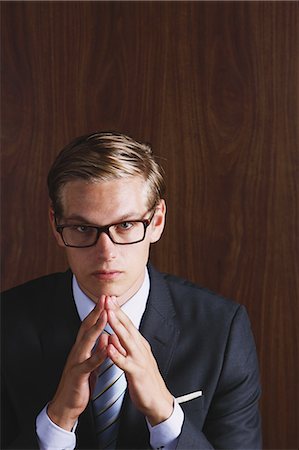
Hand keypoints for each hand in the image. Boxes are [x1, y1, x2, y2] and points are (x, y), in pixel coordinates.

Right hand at [48, 295, 108, 430]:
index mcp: (82, 348)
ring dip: (97, 327)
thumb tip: (105, 335)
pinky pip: (89, 364)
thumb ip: (96, 348)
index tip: (106, 297)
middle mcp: (78, 351)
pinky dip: (97, 355)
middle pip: (87, 327)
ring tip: (106, 315)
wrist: (65, 405)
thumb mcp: (90, 363)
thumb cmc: (79, 382)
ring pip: (87, 341)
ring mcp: (76, 362)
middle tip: (104, 297)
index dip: (98, 310)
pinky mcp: (78, 375)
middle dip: (96, 311)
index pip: (90, 325)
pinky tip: (105, 347)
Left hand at [105, 296, 173, 425]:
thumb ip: (122, 346)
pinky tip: (109, 347)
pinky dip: (117, 354)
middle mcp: (140, 348)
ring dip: (117, 326)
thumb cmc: (143, 379)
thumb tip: (112, 335)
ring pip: (126, 340)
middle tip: (108, 298)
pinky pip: (125, 363)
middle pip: (127, 327)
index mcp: (138, 344)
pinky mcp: (137, 373)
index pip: (126, 323)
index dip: (117, 310)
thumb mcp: (132, 358)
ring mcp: (139, 359)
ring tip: (108, 314)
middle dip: (116, 312)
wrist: (157, 400)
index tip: (109, 298)